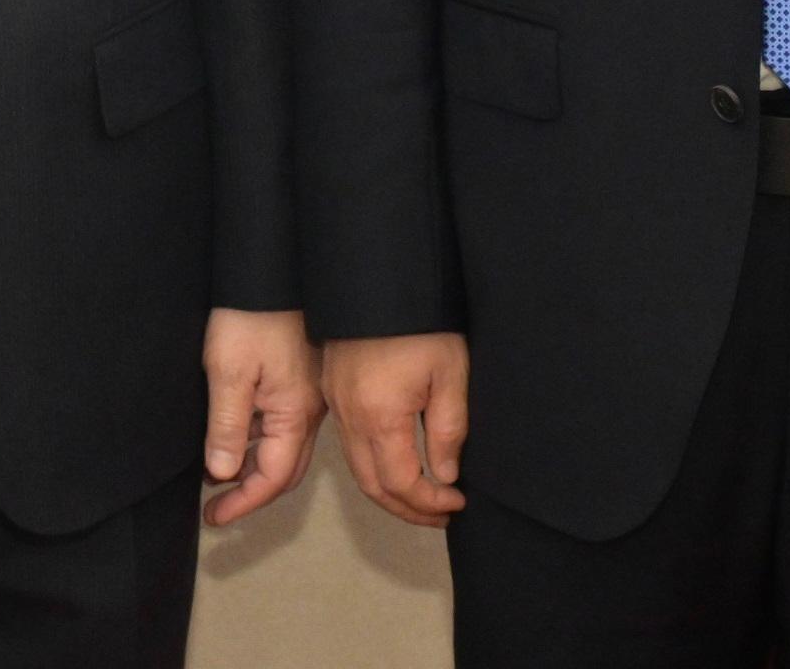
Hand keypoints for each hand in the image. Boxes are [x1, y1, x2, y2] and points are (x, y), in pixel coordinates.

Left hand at [200, 307, 324, 523]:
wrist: (273, 269)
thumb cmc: (251, 314)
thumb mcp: (228, 370)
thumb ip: (227, 425)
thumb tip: (222, 473)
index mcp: (295, 413)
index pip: (272, 478)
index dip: (243, 502)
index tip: (215, 517)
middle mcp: (309, 411)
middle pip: (284, 470)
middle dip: (250, 493)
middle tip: (217, 507)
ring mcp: (307, 396)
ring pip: (283, 449)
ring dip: (253, 468)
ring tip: (217, 476)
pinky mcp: (300, 381)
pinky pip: (283, 426)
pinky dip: (259, 443)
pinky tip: (233, 439)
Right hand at [324, 332, 469, 527]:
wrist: (376, 277)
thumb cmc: (420, 324)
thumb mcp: (449, 375)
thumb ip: (448, 431)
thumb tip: (444, 475)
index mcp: (378, 417)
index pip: (401, 483)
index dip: (429, 502)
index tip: (458, 501)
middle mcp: (349, 417)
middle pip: (372, 485)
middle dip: (408, 509)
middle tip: (442, 512)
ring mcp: (336, 404)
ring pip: (357, 468)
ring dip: (389, 491)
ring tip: (424, 495)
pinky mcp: (331, 390)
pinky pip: (350, 445)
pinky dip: (374, 466)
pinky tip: (399, 462)